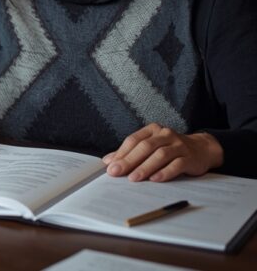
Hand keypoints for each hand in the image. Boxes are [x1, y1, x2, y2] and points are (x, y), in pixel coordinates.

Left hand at [103, 124, 223, 181]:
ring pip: (160, 155)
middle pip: (145, 147)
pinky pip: (177, 164)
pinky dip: (165, 172)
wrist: (202, 149)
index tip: (110, 166)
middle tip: (116, 172)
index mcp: (153, 130)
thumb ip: (130, 153)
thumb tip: (108, 161)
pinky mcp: (190, 158)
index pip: (133, 140)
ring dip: (145, 167)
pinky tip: (155, 179)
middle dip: (129, 160)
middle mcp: (166, 135)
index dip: (121, 153)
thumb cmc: (170, 149)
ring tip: (133, 178)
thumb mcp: (151, 146)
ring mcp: (179, 145)